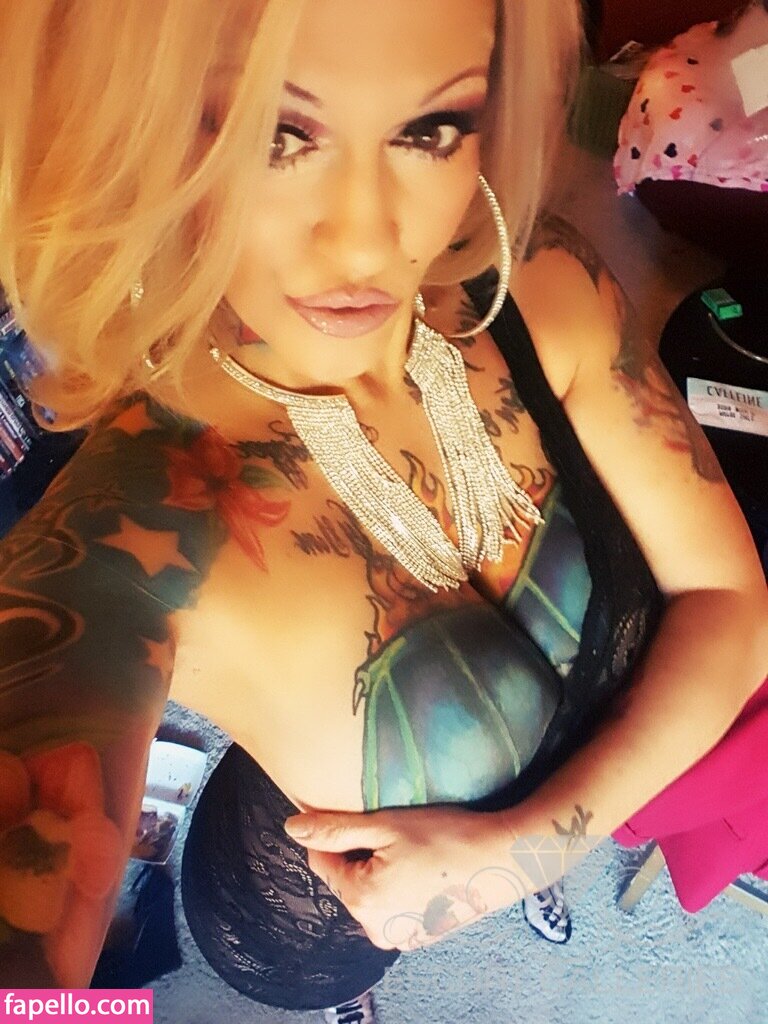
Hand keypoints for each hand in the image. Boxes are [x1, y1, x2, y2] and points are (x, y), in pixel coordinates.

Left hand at [284, 804, 540, 951]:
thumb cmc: (446, 836)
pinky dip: (399, 887)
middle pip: (345, 880)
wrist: (503, 860)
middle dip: (361, 855)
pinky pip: (391, 907)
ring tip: (414, 852)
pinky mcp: (418, 937)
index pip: (322, 861)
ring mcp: (398, 938)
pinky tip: (424, 870)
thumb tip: (290, 827)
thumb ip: (335, 829)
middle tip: (398, 835)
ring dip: (380, 871)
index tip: (367, 819)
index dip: (338, 834)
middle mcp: (374, 928)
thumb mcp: (386, 824)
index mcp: (361, 899)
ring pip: (368, 893)